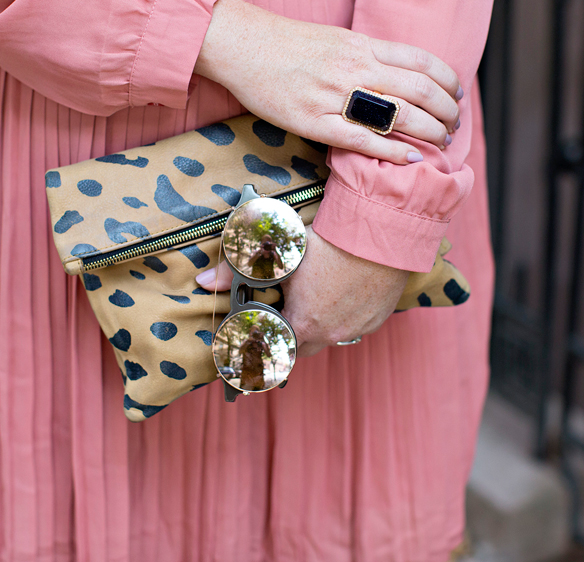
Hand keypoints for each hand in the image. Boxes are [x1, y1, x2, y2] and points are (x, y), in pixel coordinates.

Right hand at [194, 0, 462, 165]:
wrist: (243, 45)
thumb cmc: (287, 43)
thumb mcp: (336, 38)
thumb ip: (367, 54)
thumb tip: (397, 71)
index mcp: (362, 45)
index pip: (422, 62)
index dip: (448, 81)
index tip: (458, 95)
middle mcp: (355, 68)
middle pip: (419, 91)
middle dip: (446, 112)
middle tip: (454, 127)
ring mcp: (335, 96)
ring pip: (399, 116)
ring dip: (429, 132)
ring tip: (440, 143)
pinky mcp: (314, 122)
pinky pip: (363, 140)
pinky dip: (393, 151)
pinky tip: (411, 159)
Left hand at [195, 229, 408, 357]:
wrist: (379, 231)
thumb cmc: (326, 242)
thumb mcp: (278, 255)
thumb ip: (236, 272)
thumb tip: (204, 283)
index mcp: (302, 324)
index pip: (276, 352)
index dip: (265, 347)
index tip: (259, 343)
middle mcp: (331, 334)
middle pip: (303, 348)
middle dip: (290, 336)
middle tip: (283, 317)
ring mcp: (356, 329)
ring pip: (331, 337)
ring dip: (319, 326)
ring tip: (314, 302)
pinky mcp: (376, 319)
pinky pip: (354, 326)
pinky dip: (345, 317)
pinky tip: (342, 295)